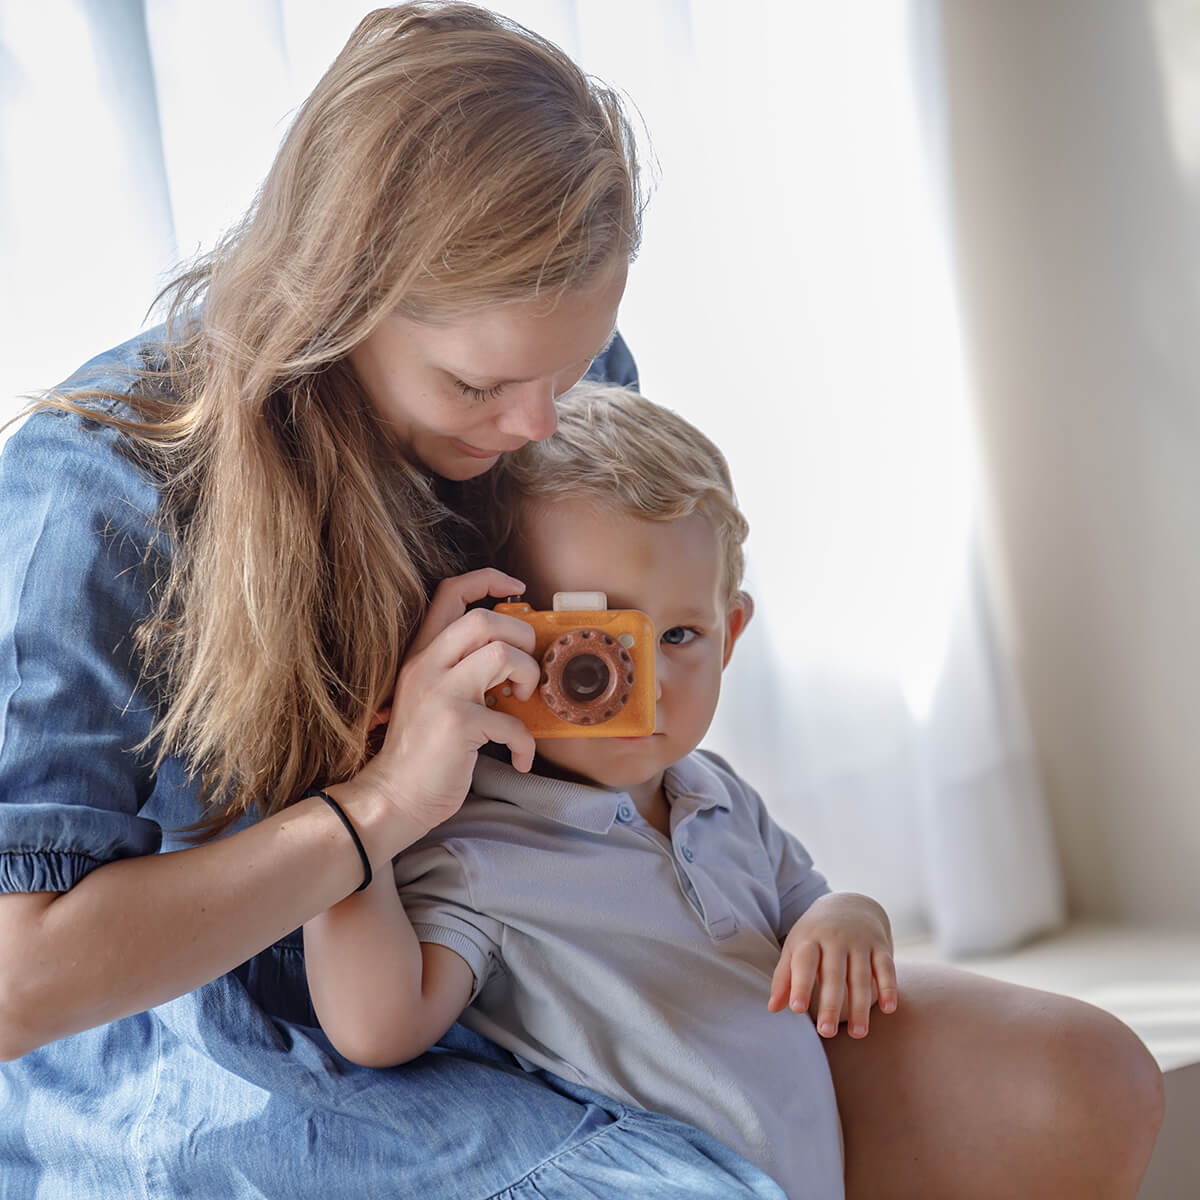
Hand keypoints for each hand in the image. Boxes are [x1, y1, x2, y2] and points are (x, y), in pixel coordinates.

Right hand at [351, 568, 540, 833]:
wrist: (392, 799)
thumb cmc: (421, 752)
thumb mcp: (430, 696)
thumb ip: (459, 669)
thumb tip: (512, 656)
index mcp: (421, 654)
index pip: (450, 592)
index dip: (488, 580)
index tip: (517, 590)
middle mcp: (427, 666)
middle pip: (485, 618)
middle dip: (521, 637)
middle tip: (523, 671)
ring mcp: (441, 693)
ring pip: (504, 654)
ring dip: (529, 677)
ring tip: (522, 703)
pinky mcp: (458, 725)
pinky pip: (513, 721)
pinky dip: (525, 743)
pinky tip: (518, 758)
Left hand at [767, 892, 897, 1038]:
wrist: (848, 903)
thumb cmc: (815, 935)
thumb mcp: (795, 948)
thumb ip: (784, 977)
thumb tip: (772, 1008)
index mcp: (809, 939)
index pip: (804, 963)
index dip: (801, 985)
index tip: (797, 1009)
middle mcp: (834, 938)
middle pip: (833, 974)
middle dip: (830, 1004)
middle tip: (826, 1032)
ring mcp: (859, 940)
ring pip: (860, 975)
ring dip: (860, 1005)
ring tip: (858, 1034)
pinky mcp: (879, 945)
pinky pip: (885, 966)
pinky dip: (888, 986)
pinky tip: (888, 1009)